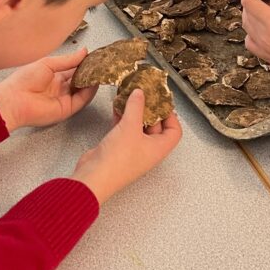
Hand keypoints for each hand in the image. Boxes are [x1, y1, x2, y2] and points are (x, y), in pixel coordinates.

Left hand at [0, 49, 96, 132]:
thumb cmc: (26, 79)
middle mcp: (60, 87)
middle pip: (79, 79)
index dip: (84, 62)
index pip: (73, 68)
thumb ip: (68, 60)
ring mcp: (64, 99)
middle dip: (90, 72)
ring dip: (92, 81)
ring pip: (83, 90)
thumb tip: (84, 51)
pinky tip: (95, 83)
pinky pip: (81, 100)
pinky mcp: (67, 109)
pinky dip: (89, 93)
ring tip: (102, 71)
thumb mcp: (48, 64)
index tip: (95, 56)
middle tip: (102, 64)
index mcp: (53, 75)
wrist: (15, 100)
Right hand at [71, 89, 182, 203]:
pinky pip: (125, 129)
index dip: (171, 115)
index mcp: (159, 148)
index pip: (174, 131)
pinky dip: (123, 118)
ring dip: (135, 112)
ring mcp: (133, 149)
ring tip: (131, 96)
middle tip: (146, 94)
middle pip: (156, 126)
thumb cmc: (118, 159)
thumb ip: (136, 106)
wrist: (94, 176)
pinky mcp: (119, 148)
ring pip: (138, 127)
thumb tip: (140, 92)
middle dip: (151, 109)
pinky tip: (117, 106)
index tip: (163, 101)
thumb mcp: (130, 126)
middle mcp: (148, 150)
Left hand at [240, 0, 269, 88]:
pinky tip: (261, 29)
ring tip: (261, 10)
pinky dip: (251, 32)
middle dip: (249, 1)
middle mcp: (263, 36)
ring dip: (250, 16)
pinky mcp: (267, 59)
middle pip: (246, 14)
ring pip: (246, 28)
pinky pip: (251, 42)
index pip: (249, 2)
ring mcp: (263, 50)